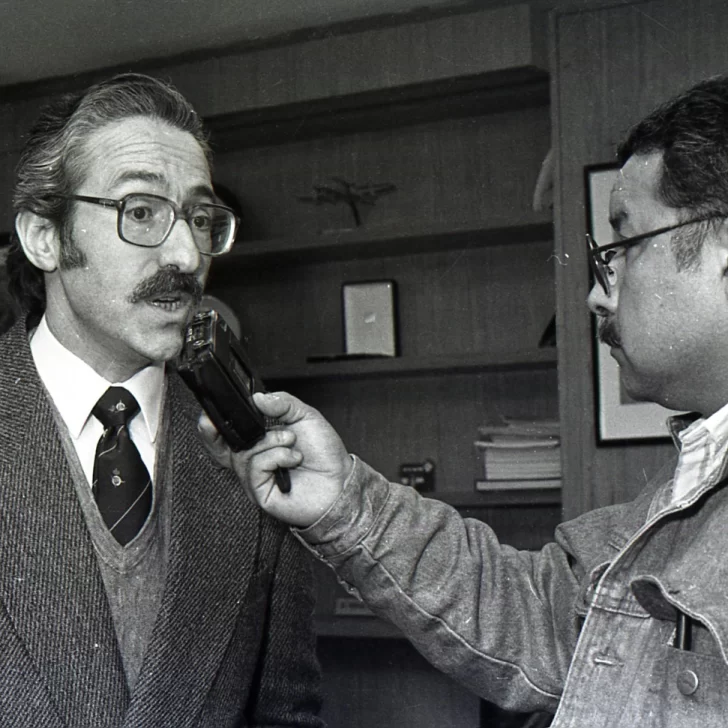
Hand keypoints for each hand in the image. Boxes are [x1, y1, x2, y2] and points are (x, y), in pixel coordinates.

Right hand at [197, 391, 351, 527]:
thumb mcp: (304, 416)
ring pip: (243, 453)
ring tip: (291, 442)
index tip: (209, 413)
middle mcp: (253, 459)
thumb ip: (281, 403)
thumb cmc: (324, 453)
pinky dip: (275, 457)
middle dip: (215, 431)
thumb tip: (257, 397)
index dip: (213, 424)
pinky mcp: (260, 492)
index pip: (227, 432)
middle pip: (220, 445)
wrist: (340, 479)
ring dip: (271, 442)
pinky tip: (291, 458)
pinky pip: (254, 468)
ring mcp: (254, 477)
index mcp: (259, 440)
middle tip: (227, 420)